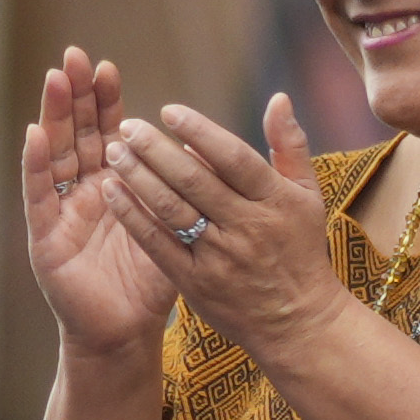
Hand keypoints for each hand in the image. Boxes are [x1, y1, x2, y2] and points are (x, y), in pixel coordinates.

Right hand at [21, 48, 178, 359]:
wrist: (125, 331)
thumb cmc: (151, 281)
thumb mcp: (174, 228)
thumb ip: (186, 191)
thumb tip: (205, 148)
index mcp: (114, 185)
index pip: (107, 133)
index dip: (105, 101)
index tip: (108, 67)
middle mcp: (83, 190)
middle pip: (76, 133)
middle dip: (75, 95)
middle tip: (74, 55)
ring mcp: (61, 210)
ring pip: (54, 153)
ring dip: (52, 115)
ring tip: (55, 79)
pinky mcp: (45, 235)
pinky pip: (39, 195)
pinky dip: (35, 164)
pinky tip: (34, 134)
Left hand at [99, 92, 350, 362]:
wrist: (298, 322)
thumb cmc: (300, 249)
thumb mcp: (307, 196)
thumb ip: (290, 145)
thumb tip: (278, 97)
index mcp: (276, 201)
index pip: (234, 158)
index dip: (200, 132)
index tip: (169, 111)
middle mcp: (248, 228)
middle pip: (195, 181)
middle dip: (156, 150)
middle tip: (127, 126)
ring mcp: (221, 257)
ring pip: (172, 209)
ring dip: (138, 177)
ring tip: (114, 151)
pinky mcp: (196, 283)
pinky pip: (158, 243)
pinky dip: (133, 216)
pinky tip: (113, 191)